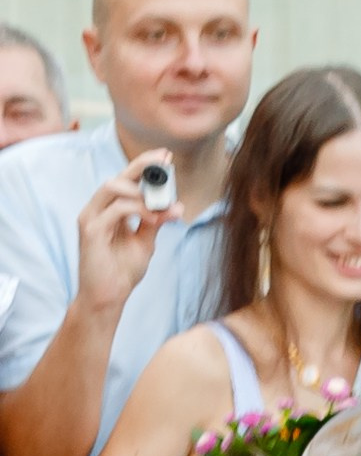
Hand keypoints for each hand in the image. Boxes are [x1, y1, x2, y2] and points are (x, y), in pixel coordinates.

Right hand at [76, 166, 170, 316]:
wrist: (108, 298)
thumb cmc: (122, 271)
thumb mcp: (145, 242)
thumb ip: (155, 222)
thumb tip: (176, 206)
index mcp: (110, 209)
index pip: (126, 180)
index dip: (144, 166)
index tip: (166, 157)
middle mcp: (98, 209)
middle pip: (119, 177)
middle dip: (143, 167)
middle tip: (165, 162)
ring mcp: (91, 217)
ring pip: (113, 187)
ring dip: (140, 191)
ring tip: (161, 203)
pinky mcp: (90, 230)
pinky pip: (115, 210)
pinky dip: (137, 210)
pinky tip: (154, 218)